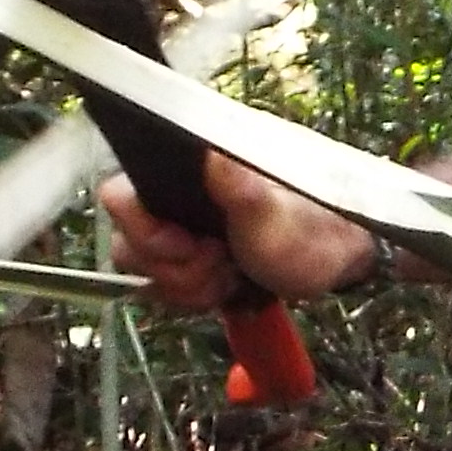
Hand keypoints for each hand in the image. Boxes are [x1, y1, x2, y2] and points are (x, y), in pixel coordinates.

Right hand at [98, 154, 376, 308]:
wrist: (332, 262)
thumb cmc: (309, 229)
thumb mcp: (275, 213)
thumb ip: (240, 188)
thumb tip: (212, 154)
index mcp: (188, 169)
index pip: (119, 195)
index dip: (143, 229)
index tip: (188, 246)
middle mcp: (175, 195)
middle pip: (129, 241)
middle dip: (174, 267)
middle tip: (220, 262)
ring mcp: (180, 229)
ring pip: (147, 270)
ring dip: (189, 284)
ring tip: (230, 273)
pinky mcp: (188, 259)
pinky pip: (165, 288)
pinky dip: (195, 296)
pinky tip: (227, 285)